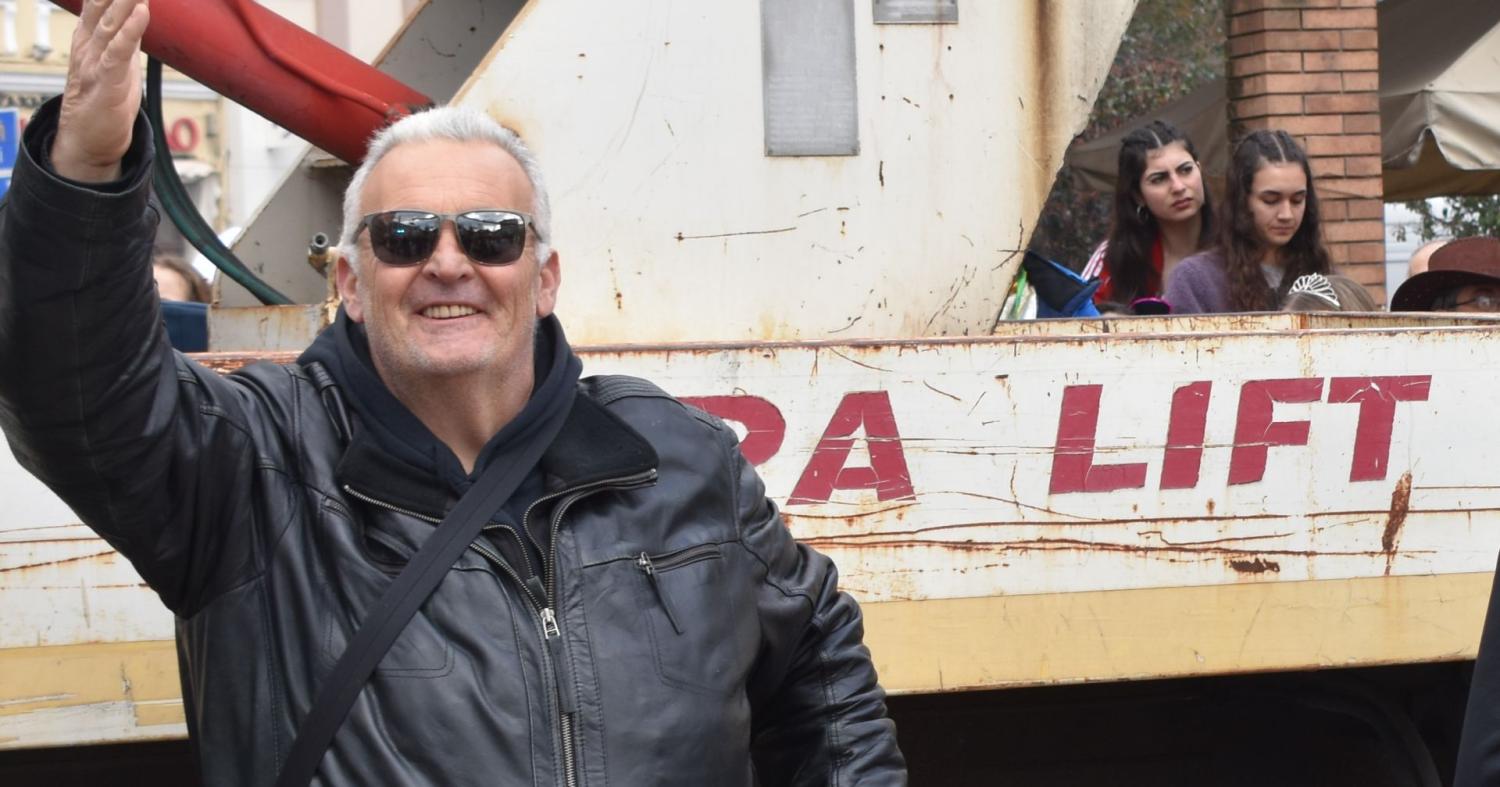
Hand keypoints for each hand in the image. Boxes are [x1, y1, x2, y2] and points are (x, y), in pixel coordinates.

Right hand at [52, 0, 149, 182]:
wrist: (88, 143)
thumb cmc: (104, 102)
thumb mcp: (117, 61)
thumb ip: (125, 36)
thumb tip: (138, 11)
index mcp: (89, 39)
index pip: (98, 1)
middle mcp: (88, 46)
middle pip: (103, 5)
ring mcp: (95, 64)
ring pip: (110, 23)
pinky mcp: (106, 84)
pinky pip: (118, 53)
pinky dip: (130, 32)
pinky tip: (142, 13)